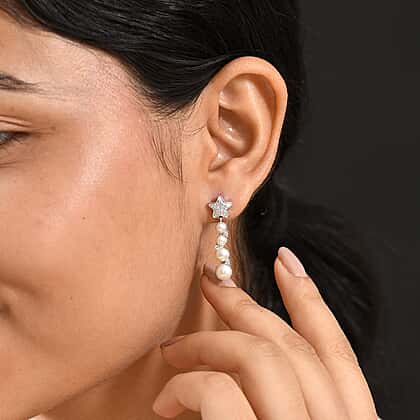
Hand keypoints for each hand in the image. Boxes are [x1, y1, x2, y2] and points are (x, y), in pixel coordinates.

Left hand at [152, 246, 378, 418]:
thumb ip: (285, 397)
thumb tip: (253, 350)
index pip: (337, 355)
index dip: (311, 302)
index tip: (284, 261)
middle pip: (292, 347)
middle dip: (245, 306)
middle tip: (211, 281)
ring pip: (259, 357)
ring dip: (207, 344)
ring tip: (172, 351)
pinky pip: (219, 391)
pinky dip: (186, 388)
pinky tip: (164, 403)